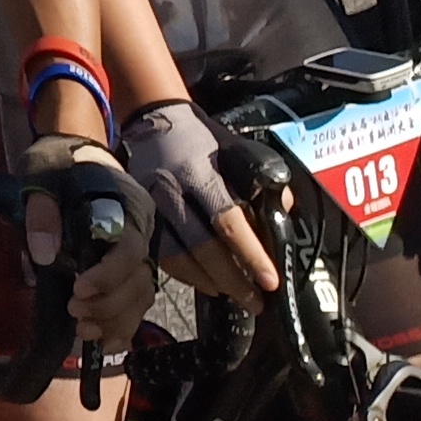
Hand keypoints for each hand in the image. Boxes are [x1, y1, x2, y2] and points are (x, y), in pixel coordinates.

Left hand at [20, 134, 157, 357]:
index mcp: (128, 209)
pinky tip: (103, 343)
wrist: (73, 155)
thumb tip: (45, 254)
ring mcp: (138, 255)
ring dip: (115, 321)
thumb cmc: (59, 166)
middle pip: (139, 281)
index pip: (130, 251)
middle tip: (73, 311)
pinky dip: (123, 328)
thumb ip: (43, 213)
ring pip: (141, 299)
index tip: (78, 289)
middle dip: (108, 305)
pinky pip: (136, 306)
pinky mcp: (129, 271)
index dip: (108, 275)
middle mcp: (142, 234)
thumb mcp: (43, 178)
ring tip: (83, 331)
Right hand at [119, 97, 277, 301]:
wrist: (150, 118)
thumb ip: (260, 183)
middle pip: (201, 246)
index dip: (251, 255)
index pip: (228, 220)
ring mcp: (149, 204)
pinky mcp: (138, 215)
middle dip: (232, 280)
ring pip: (176, 256)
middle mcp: (170, 190)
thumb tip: (282, 218)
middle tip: (256, 302)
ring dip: (208, 282)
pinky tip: (205, 282)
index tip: (270, 281)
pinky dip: (184, 274)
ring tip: (233, 295)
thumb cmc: (201, 139)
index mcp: (199, 172)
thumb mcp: (236, 150)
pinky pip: (160, 254)